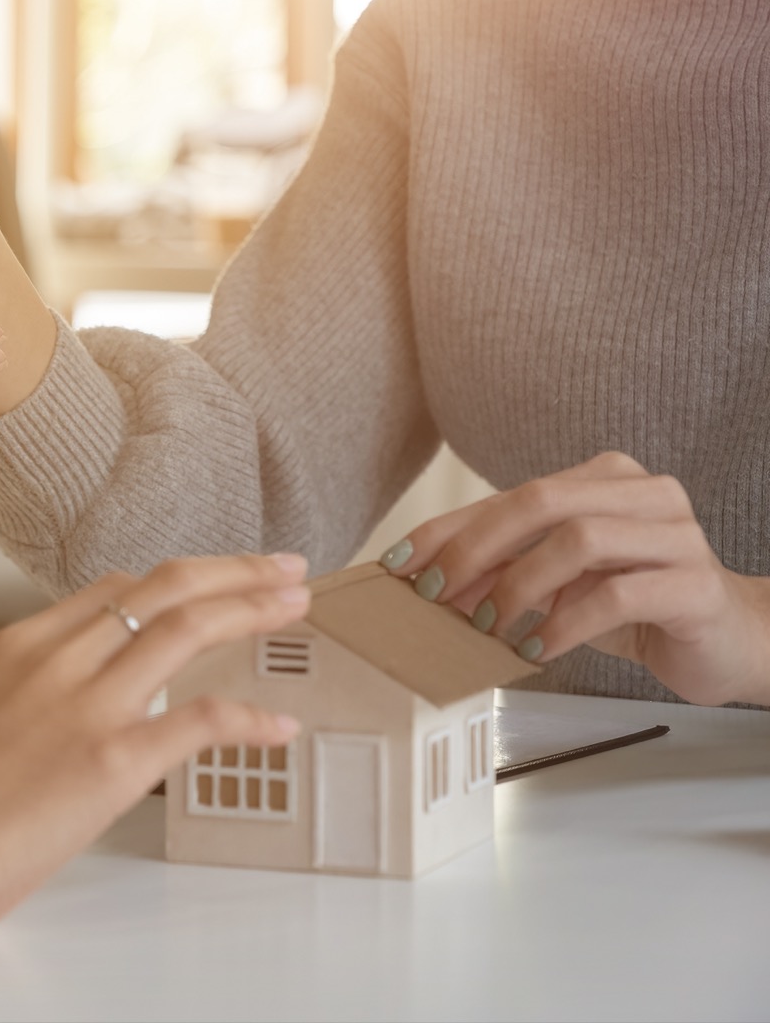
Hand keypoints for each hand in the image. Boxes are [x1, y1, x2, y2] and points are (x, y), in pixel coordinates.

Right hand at [0, 554, 310, 934]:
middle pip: (162, 589)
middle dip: (231, 571)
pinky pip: (202, 720)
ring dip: (251, 609)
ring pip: (187, 628)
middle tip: (280, 569)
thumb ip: (16, 698)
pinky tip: (279, 724)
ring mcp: (87, 706)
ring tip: (292, 605)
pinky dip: (250, 717)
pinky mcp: (112, 761)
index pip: (109, 590)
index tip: (205, 583)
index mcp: (15, 647)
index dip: (172, 582)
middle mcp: (56, 661)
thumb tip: (48, 712)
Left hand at [380, 451, 769, 705]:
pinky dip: (565, 622)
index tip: (399, 563)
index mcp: (604, 478)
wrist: (727, 640)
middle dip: (475, 549)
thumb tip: (428, 582)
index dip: (447, 529)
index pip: (509, 495)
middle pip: (541, 502)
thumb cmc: (637, 605)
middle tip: (437, 595)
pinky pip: (618, 594)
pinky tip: (538, 648)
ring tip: (490, 628)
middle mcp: (643, 493)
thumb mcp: (559, 584)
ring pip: (579, 539)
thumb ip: (502, 571)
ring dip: (519, 587)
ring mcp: (676, 535)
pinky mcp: (695, 584)